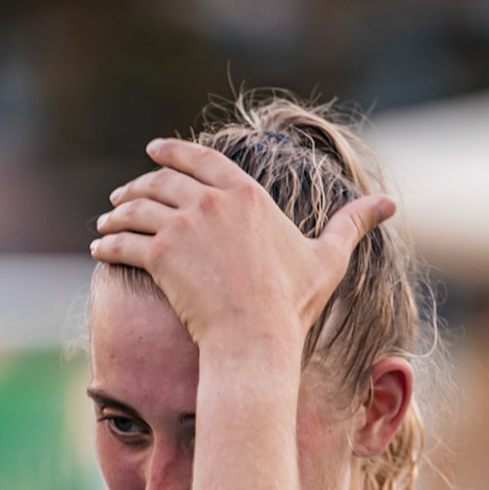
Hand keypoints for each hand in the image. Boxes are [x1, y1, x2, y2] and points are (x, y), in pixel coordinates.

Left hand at [90, 138, 394, 362]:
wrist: (256, 338)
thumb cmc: (293, 303)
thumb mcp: (327, 258)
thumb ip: (353, 224)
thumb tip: (390, 204)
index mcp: (246, 194)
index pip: (200, 158)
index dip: (173, 151)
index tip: (153, 150)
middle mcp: (211, 201)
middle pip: (161, 180)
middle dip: (137, 185)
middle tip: (122, 196)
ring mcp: (183, 226)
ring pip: (136, 209)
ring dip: (115, 215)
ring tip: (105, 225)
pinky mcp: (160, 254)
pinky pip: (124, 241)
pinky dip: (107, 244)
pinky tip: (98, 250)